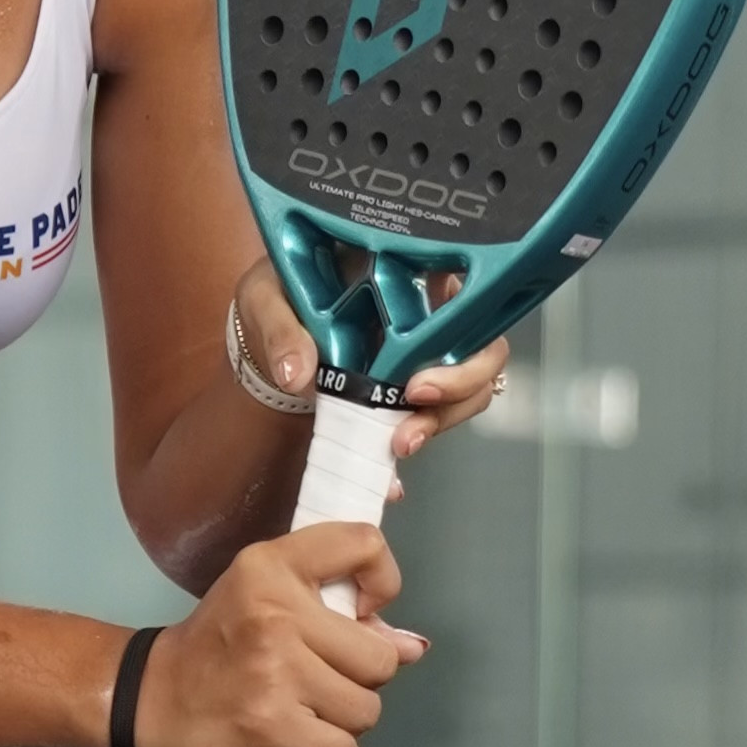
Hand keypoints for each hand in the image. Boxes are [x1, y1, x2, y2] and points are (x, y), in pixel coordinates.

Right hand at [129, 522, 426, 746]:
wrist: (148, 697)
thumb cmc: (215, 644)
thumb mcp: (264, 598)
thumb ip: (339, 612)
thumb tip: (413, 647)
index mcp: (270, 565)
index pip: (365, 545)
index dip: (384, 582)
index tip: (361, 613)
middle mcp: (274, 611)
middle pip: (380, 657)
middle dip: (359, 679)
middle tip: (316, 680)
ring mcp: (274, 671)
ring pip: (367, 710)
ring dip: (343, 722)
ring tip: (302, 711)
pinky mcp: (271, 727)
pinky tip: (304, 745)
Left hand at [234, 257, 510, 462]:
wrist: (266, 334)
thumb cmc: (274, 295)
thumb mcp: (266, 297)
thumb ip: (280, 329)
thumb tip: (297, 375)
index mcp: (404, 270)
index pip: (470, 284)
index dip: (468, 319)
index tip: (430, 349)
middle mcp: (427, 311)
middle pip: (480, 345)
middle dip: (461, 382)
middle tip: (416, 401)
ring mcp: (423, 354)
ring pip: (468, 387)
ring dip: (443, 418)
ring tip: (400, 442)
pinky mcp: (407, 391)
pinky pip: (431, 418)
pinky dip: (417, 442)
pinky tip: (391, 475)